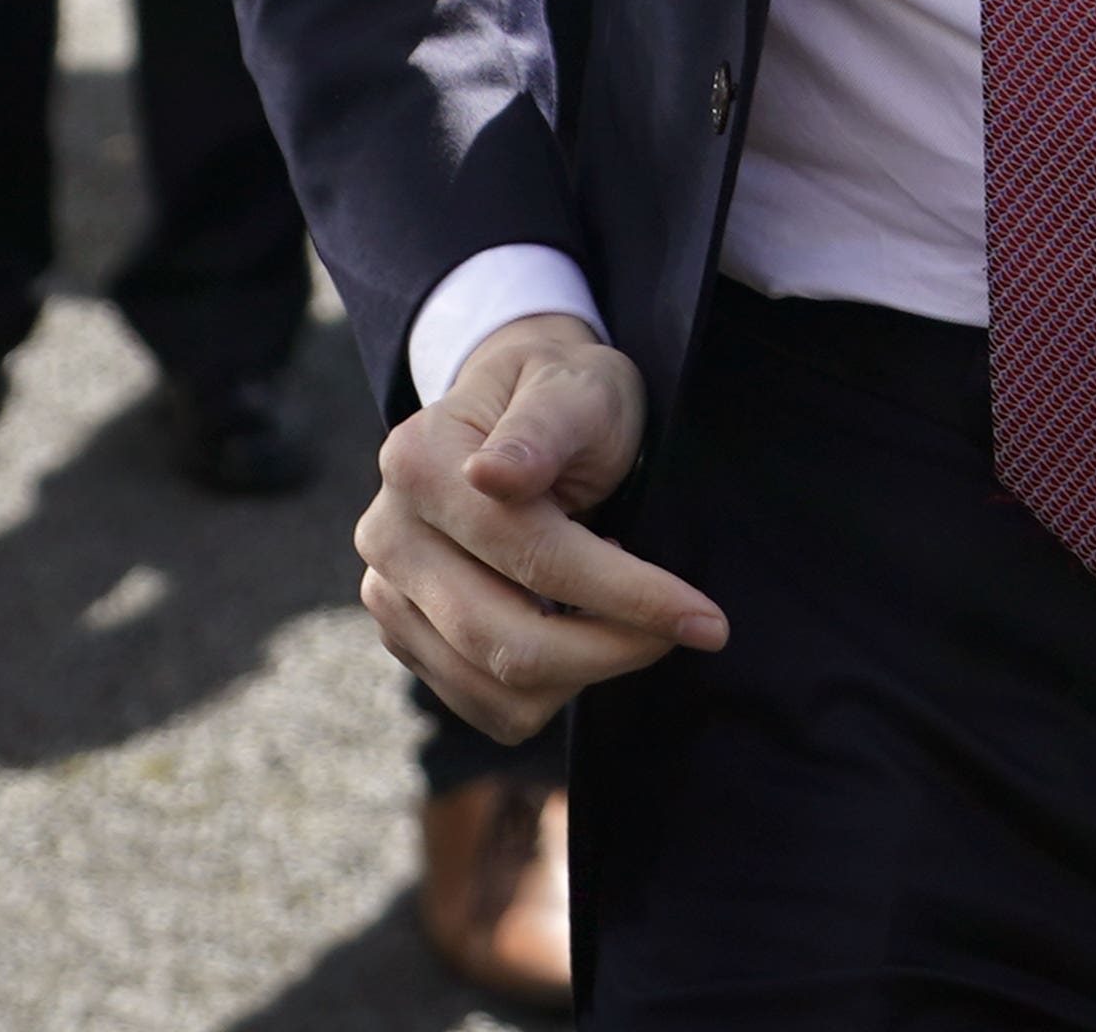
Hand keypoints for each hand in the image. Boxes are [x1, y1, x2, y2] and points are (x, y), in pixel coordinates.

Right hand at [360, 313, 728, 741]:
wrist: (516, 411)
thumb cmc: (563, 395)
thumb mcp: (576, 388)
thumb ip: (543, 428)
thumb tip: (494, 474)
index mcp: (418, 462)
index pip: (530, 553)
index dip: (626, 593)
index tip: (707, 619)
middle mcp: (387, 535)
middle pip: (506, 640)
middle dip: (614, 647)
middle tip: (691, 626)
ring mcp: (388, 595)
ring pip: (499, 689)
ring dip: (587, 670)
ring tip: (624, 608)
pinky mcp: (406, 641)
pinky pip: (489, 707)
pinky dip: (555, 686)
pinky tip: (577, 622)